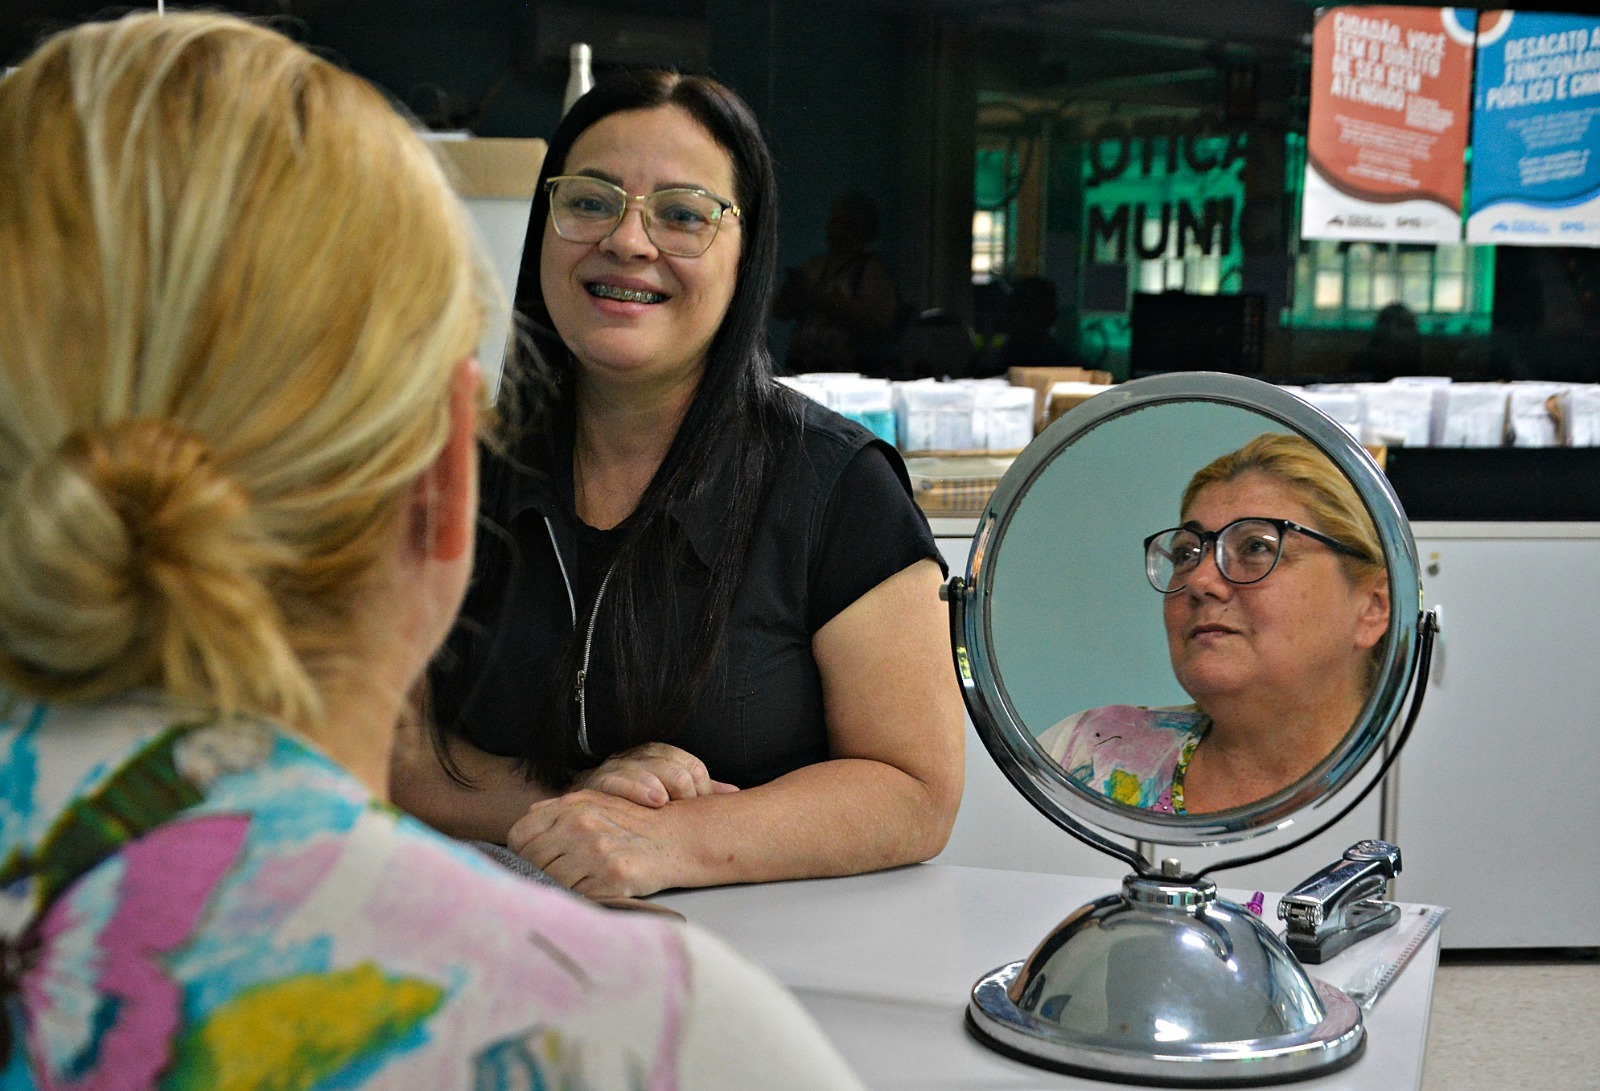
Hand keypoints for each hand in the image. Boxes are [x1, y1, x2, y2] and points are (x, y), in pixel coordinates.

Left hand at [508, 790, 683, 898]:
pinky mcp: (611, 877)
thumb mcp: (596, 802)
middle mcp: (580, 825)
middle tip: (560, 873)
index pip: (519, 836)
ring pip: (552, 882)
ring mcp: (595, 852)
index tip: (536, 859)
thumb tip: (527, 819)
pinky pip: (577, 896)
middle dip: (541, 871)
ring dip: (562, 885)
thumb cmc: (634, 823)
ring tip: (581, 880)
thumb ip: (558, 810)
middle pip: (532, 862)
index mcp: (571, 805)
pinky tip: (597, 886)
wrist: (678, 837)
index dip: (523, 851)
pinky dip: (583, 895)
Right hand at [574, 742, 737, 807]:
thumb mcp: (668, 797)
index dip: (702, 788)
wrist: (584, 811)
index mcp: (661, 757)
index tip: (702, 809)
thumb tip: (734, 794)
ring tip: (665, 802)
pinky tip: (651, 801)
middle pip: (673, 768)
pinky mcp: (598, 783)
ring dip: (660, 786)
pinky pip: (618, 781)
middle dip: (684, 791)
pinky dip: (636, 790)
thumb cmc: (632, 805)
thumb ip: (699, 793)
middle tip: (687, 812)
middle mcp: (641, 757)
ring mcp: (619, 768)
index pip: (692, 767)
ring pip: (647, 770)